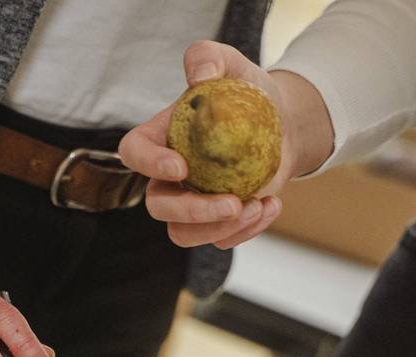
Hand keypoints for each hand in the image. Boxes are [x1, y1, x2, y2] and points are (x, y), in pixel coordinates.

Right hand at [119, 41, 331, 249]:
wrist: (281, 123)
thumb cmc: (246, 93)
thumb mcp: (229, 63)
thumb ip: (207, 57)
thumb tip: (201, 78)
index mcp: (160, 139)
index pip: (134, 153)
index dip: (149, 164)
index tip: (182, 166)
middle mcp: (168, 177)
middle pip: (158, 206)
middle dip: (192, 211)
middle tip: (233, 203)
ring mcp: (191, 202)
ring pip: (183, 234)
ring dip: (218, 229)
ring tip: (257, 206)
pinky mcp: (217, 221)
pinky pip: (220, 239)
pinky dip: (247, 231)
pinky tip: (270, 205)